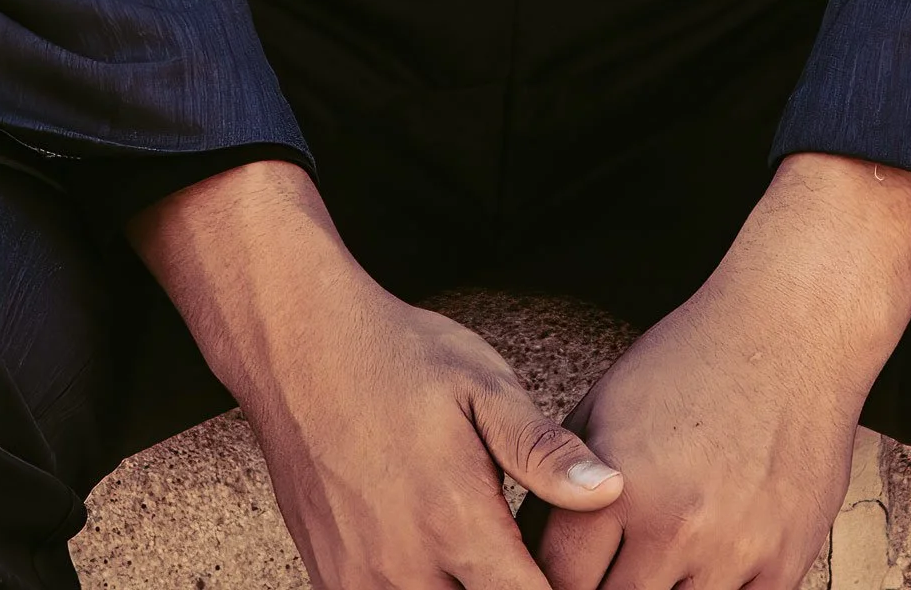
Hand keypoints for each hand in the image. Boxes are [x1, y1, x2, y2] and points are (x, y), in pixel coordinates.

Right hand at [130, 159, 622, 588]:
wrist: (298, 344)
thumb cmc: (398, 357)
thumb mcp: (482, 385)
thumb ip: (542, 450)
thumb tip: (612, 490)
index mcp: (455, 524)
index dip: (562, 589)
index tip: (576, 570)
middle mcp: (404, 569)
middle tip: (524, 556)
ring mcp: (359, 582)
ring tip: (483, 558)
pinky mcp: (331, 580)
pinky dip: (421, 588)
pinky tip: (441, 562)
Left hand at [526, 153, 910, 589]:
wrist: (788, 330)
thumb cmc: (688, 361)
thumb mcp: (601, 407)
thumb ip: (558, 484)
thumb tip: (526, 550)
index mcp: (618, 484)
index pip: (558, 580)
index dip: (551, 580)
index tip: (558, 572)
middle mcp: (675, 525)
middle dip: (603, 587)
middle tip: (611, 562)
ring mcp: (734, 550)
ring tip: (656, 559)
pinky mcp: (783, 564)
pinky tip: (703, 564)